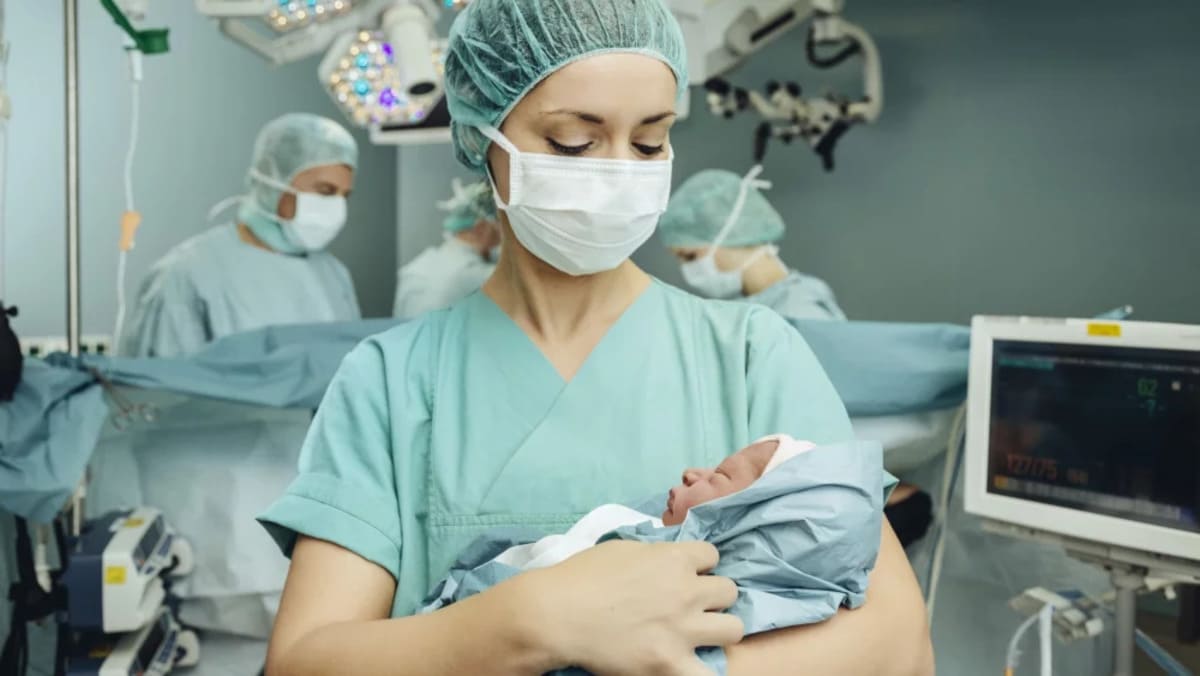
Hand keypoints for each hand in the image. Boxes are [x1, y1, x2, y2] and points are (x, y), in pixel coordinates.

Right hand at [520, 540, 742, 675]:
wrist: (556, 615)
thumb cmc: (580, 577)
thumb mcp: (622, 549)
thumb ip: (654, 553)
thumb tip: (668, 558)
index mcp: (673, 559)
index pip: (712, 555)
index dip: (700, 565)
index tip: (687, 575)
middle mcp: (686, 591)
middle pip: (729, 591)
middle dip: (713, 597)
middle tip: (691, 606)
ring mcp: (682, 629)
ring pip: (734, 629)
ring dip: (718, 630)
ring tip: (698, 635)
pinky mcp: (671, 663)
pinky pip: (710, 674)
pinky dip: (700, 670)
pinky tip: (687, 665)